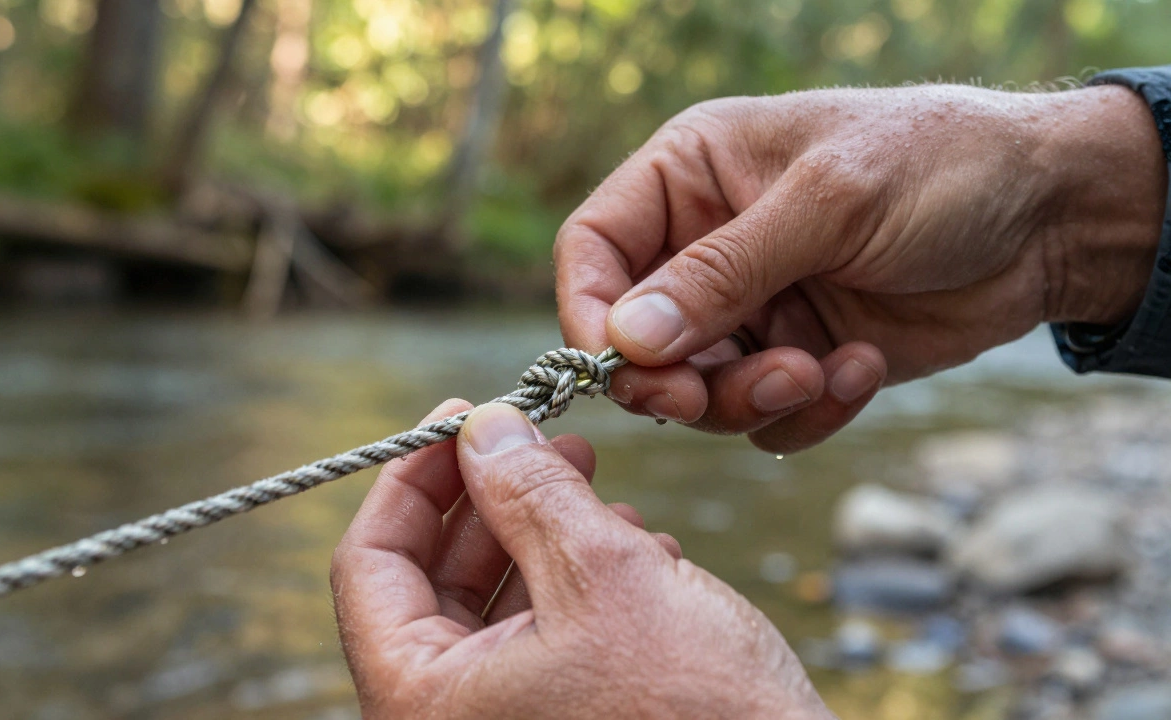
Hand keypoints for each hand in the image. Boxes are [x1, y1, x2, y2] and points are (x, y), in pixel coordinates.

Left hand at [332, 400, 831, 718]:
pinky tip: (638, 552)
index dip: (412, 478)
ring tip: (604, 496)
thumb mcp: (604, 578)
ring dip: (546, 537)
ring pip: (498, 607)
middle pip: (434, 583)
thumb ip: (529, 493)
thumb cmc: (696, 716)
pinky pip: (545, 642)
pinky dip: (581, 586)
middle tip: (541, 442)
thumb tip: (483, 429)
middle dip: (494, 501)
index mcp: (422, 703)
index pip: (369, 565)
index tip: (459, 419)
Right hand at [556, 83, 1167, 451]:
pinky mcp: (797, 356)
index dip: (590, 313)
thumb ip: (723, 273)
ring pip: (697, 391)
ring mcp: (752, 308)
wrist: (1051, 218)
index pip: (593, 248)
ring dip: (751, 400)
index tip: (626, 367)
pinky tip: (860, 369)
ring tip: (819, 371)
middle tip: (712, 400)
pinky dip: (806, 413)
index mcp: (692, 175)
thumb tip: (627, 340)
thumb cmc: (941, 167)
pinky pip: (764, 416)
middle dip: (678, 381)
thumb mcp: (829, 203)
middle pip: (636, 339)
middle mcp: (707, 244)